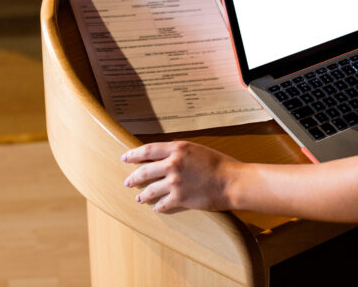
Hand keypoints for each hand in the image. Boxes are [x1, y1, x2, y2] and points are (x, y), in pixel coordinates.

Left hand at [123, 141, 237, 212]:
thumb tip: (164, 157)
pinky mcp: (180, 198)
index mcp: (177, 148)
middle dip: (133, 177)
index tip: (125, 158)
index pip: (147, 150)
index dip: (133, 154)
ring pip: (150, 189)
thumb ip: (179, 153)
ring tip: (139, 198)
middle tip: (128, 181)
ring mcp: (175, 182)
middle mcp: (173, 164)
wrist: (232, 181)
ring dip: (143, 194)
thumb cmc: (218, 164)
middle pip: (144, 171)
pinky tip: (156, 208)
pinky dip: (158, 207)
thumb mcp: (196, 150)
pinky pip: (162, 203)